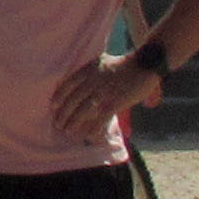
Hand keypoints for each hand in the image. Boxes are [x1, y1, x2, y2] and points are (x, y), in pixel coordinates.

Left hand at [46, 53, 164, 143]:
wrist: (145, 64)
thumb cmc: (125, 64)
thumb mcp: (103, 63)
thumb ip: (92, 73)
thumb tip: (82, 86)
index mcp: (90, 69)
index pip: (69, 83)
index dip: (59, 96)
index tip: (53, 106)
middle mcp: (94, 80)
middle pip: (74, 99)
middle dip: (64, 113)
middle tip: (57, 123)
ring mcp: (105, 91)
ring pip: (84, 109)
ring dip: (74, 122)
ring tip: (67, 130)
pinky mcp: (116, 101)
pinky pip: (102, 117)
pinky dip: (94, 127)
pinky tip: (89, 135)